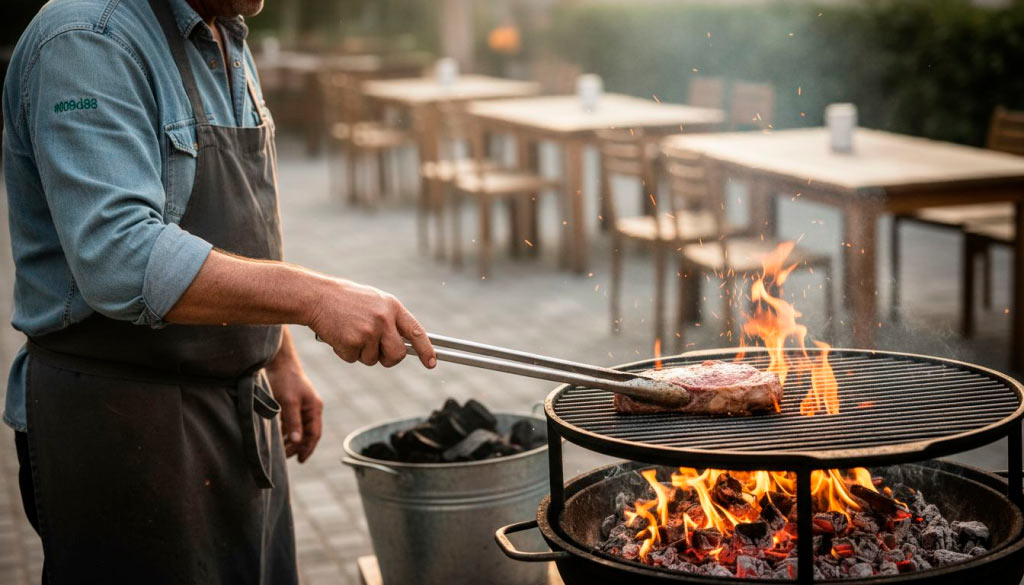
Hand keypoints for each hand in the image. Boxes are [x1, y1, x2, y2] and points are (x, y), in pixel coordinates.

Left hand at [266, 357, 322, 461]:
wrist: (277, 361)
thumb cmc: (285, 379)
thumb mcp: (289, 402)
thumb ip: (293, 422)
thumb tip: (296, 441)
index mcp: (314, 408)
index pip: (314, 434)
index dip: (307, 448)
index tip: (300, 460)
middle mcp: (309, 408)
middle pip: (306, 433)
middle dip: (297, 447)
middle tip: (285, 458)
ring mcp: (300, 406)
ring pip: (297, 429)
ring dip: (290, 440)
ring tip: (280, 451)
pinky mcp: (289, 403)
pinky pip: (289, 422)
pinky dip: (284, 431)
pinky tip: (276, 437)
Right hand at [307, 279, 435, 368]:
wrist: (317, 296)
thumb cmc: (346, 300)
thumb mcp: (374, 302)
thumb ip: (390, 319)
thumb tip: (406, 343)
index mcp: (392, 307)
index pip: (416, 332)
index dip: (426, 349)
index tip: (432, 363)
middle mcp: (383, 319)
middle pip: (397, 354)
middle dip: (388, 359)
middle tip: (375, 350)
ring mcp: (368, 331)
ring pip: (373, 360)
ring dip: (361, 353)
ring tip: (350, 332)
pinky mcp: (351, 342)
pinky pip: (353, 359)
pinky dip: (345, 352)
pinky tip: (339, 335)